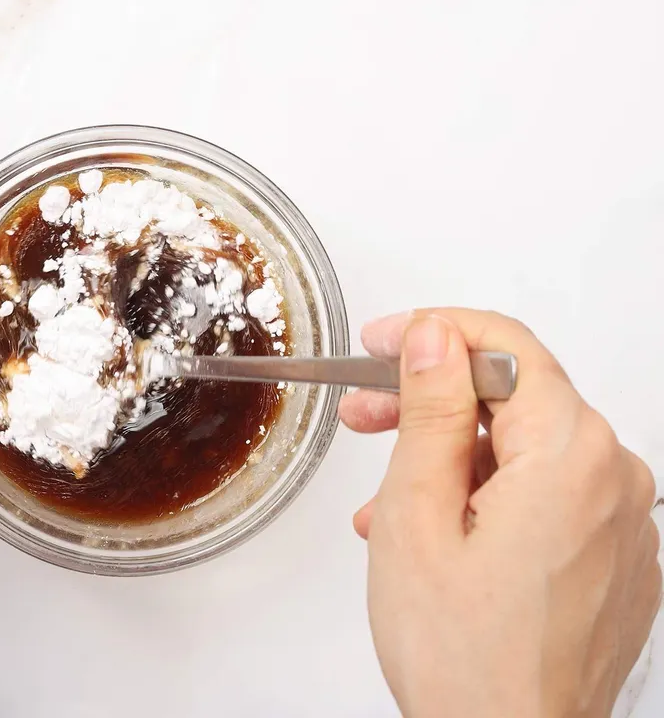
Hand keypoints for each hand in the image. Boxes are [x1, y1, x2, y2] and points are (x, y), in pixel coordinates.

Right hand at [340, 310, 660, 717]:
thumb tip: (435, 340)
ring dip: (449, 458)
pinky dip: (488, 497)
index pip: (508, 348)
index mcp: (573, 457)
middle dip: (432, 400)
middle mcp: (617, 482)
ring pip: (527, 451)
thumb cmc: (463, 656)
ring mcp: (624, 524)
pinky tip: (434, 532)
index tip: (382, 343)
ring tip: (384, 500)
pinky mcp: (617, 560)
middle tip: (365, 414)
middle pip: (518, 399)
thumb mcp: (416, 514)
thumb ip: (430, 411)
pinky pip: (549, 497)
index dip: (434, 333)